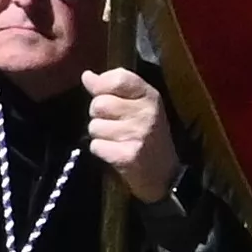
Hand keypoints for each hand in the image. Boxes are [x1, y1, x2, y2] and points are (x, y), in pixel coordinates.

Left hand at [82, 64, 177, 199]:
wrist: (164, 175)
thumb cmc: (146, 136)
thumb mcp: (137, 106)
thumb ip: (112, 89)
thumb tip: (87, 76)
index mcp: (150, 96)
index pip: (118, 78)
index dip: (102, 86)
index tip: (104, 95)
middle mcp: (146, 112)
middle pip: (99, 104)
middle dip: (99, 116)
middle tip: (115, 124)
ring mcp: (138, 134)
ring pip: (94, 126)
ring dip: (100, 135)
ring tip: (117, 140)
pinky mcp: (128, 155)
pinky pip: (96, 146)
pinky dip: (101, 151)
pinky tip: (115, 152)